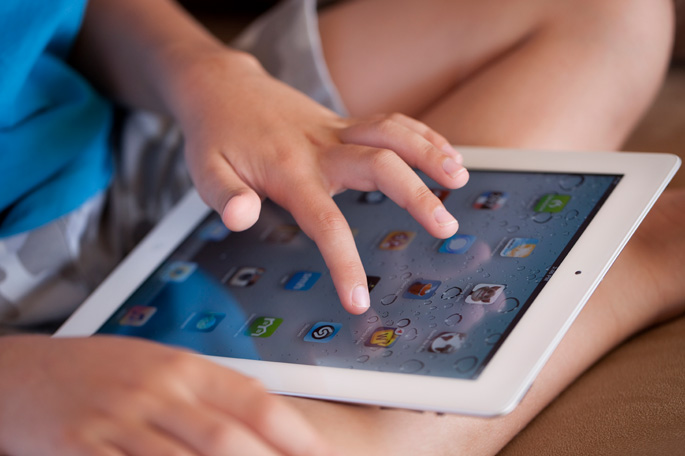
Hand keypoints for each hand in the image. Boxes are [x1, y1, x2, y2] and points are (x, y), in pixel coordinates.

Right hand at [0, 335, 333, 455]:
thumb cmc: (101, 370)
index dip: (293, 431)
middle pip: (227, 438)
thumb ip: (211, 387)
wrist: (24, 374)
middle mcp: (156, 390)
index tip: (322, 453)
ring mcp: (119, 421)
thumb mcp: (160, 364)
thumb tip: (266, 409)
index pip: (252, 399)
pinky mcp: (84, 448)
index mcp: (182, 365)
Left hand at [172, 52, 468, 313]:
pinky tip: (445, 153)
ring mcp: (335, 130)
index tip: (358, 301)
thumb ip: (223, 195)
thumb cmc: (215, 135)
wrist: (221, 87)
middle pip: (378, 165)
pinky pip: (389, 121)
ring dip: (429, 152)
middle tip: (445, 227)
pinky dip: (421, 134)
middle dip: (416, 196)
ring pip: (390, 133)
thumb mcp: (203, 169)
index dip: (344, 264)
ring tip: (459, 178)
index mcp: (289, 172)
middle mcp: (320, 148)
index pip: (325, 222)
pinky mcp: (342, 123)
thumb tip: (242, 217)